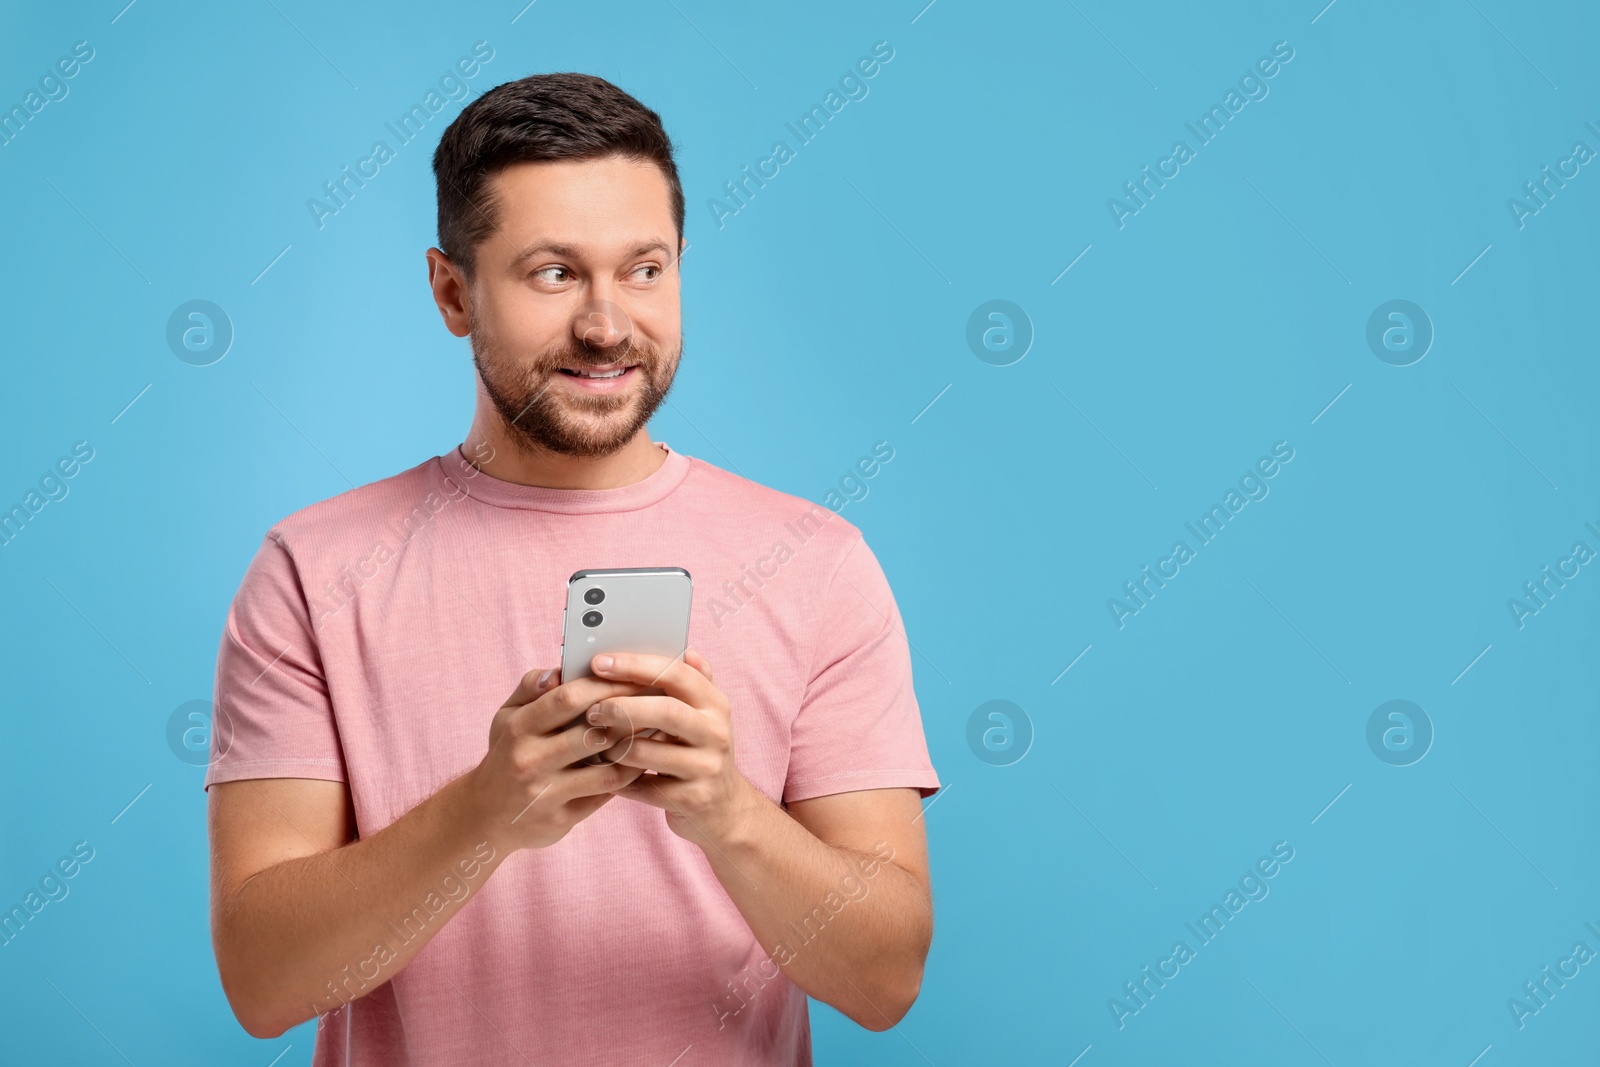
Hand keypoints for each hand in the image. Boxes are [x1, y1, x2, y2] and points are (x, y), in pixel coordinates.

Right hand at [468, 666, 652, 851]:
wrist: (485, 816)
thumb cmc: (505, 755)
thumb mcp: (506, 717)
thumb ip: (530, 687)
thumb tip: (559, 669)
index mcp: (519, 727)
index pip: (567, 698)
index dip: (605, 685)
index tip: (635, 675)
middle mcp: (530, 759)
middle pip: (590, 732)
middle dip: (628, 715)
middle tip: (657, 703)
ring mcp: (545, 792)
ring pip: (604, 768)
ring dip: (635, 749)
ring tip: (657, 732)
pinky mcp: (560, 818)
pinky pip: (604, 795)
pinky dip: (627, 777)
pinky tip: (643, 762)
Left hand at [584, 648, 760, 848]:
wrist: (723, 810)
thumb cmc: (700, 753)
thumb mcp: (704, 715)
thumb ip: (693, 683)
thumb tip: (686, 650)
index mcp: (715, 704)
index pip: (676, 673)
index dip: (635, 665)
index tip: (598, 663)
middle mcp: (716, 733)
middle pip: (666, 710)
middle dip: (621, 707)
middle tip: (592, 710)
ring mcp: (707, 768)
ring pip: (649, 752)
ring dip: (615, 747)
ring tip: (598, 745)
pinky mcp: (693, 799)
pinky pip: (644, 787)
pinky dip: (619, 781)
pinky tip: (606, 775)